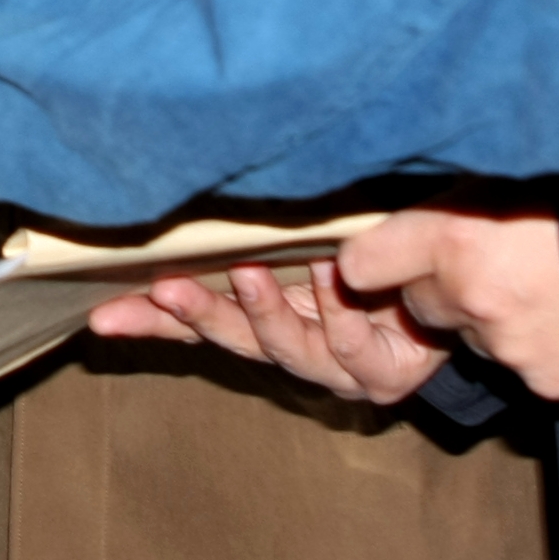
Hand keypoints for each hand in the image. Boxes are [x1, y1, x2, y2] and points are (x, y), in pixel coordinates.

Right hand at [88, 260, 454, 404]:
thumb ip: (258, 225)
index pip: (195, 323)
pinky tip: (330, 270)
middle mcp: (295, 347)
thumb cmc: (376, 247)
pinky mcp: (381, 376)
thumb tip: (192, 183)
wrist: (458, 277)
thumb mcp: (307, 228)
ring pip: (287, 348)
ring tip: (248, 271)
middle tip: (165, 289)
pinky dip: (336, 309)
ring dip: (264, 311)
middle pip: (232, 339)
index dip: (148, 322)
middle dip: (198, 314)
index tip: (100, 317)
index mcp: (266, 314)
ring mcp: (336, 368)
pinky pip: (350, 345)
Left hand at [336, 196, 558, 401]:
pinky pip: (513, 363)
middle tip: (483, 256)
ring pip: (465, 333)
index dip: (368, 259)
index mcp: (456, 236)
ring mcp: (508, 346)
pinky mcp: (544, 381)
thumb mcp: (509, 173)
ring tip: (533, 279)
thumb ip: (451, 192)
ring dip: (484, 312)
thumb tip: (395, 182)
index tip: (370, 256)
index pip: (364, 262)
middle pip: (417, 300)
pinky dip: (527, 342)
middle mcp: (473, 296)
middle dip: (436, 282)